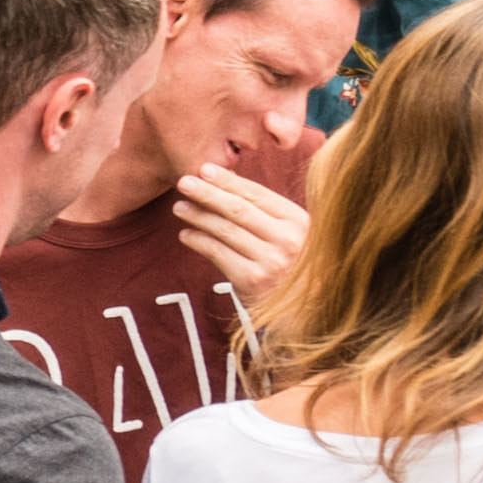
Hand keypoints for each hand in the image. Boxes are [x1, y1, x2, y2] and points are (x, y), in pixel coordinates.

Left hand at [163, 162, 302, 317]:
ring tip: (180, 207)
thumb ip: (268, 214)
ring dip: (198, 216)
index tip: (205, 170)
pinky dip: (198, 241)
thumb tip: (226, 182)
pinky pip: (218, 253)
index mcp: (299, 221)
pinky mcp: (252, 280)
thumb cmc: (292, 267)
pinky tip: (186, 234)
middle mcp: (287, 239)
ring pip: (225, 230)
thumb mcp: (292, 236)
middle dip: (208, 193)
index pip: (257, 194)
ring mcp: (270, 260)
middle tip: (184, 182)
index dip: (228, 180)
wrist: (303, 312)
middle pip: (238, 208)